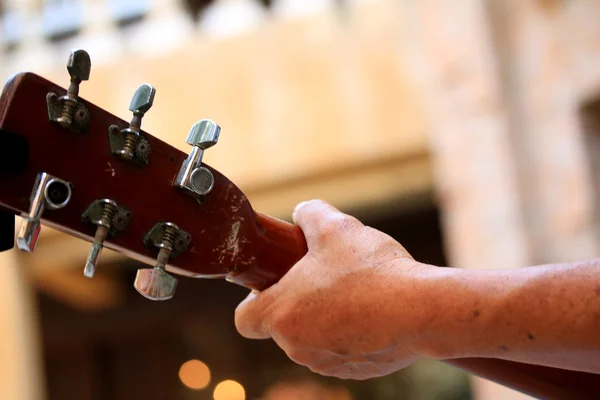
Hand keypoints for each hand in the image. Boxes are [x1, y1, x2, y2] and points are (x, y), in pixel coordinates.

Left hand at [235, 200, 434, 379]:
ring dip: (324, 317)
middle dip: (298, 301)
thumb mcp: (334, 226)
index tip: (274, 283)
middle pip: (282, 324)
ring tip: (353, 290)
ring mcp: (325, 362)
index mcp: (281, 314)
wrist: (421, 310)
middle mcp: (296, 346)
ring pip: (312, 337)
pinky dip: (349, 333)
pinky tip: (372, 310)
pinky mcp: (355, 371)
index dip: (252, 300)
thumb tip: (301, 213)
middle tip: (323, 276)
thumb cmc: (372, 269)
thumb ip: (308, 214)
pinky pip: (340, 350)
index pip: (243, 319)